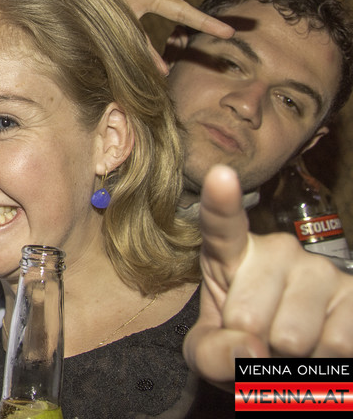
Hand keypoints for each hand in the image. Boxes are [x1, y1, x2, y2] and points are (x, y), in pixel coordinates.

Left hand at [184, 164, 352, 385]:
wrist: (292, 369)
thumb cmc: (241, 351)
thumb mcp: (208, 354)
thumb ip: (210, 353)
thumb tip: (249, 347)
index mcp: (229, 255)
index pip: (221, 225)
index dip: (221, 202)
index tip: (220, 175)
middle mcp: (278, 251)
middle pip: (248, 318)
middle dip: (252, 347)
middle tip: (261, 342)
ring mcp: (320, 269)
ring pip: (293, 337)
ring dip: (290, 361)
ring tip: (290, 349)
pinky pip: (337, 345)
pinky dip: (325, 367)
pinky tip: (320, 353)